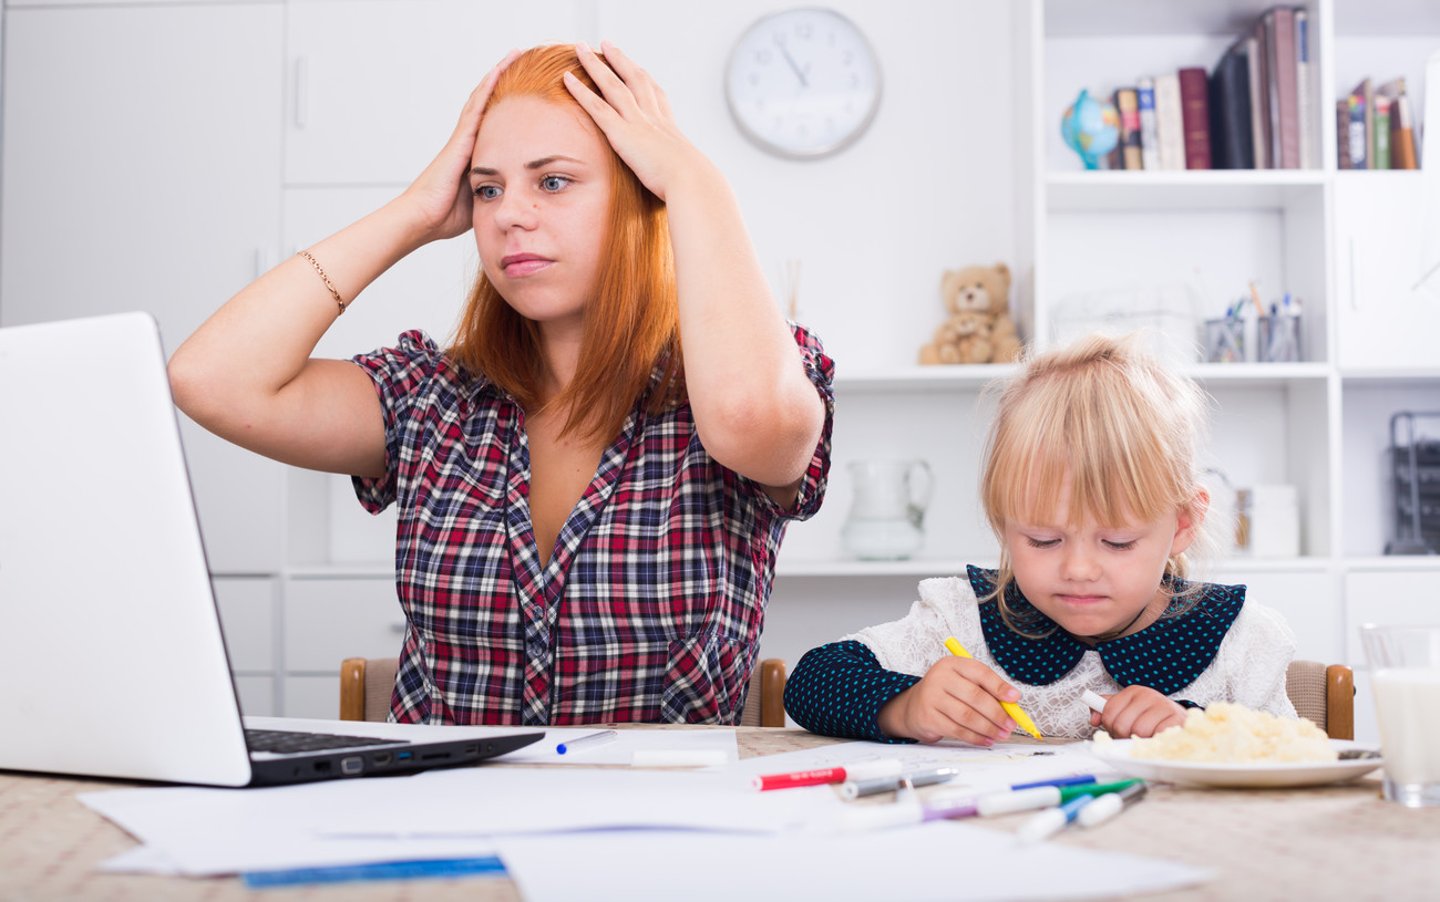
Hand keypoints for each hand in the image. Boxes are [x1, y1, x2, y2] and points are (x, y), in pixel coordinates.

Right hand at [396, 49, 520, 241]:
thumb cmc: (445, 215)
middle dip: (503, 80)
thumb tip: (516, 193)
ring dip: (497, 75)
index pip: (492, 120)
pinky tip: (498, 72)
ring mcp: (462, 137)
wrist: (422, 218)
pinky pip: (476, 108)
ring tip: (514, 54)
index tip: (524, 87)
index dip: (505, 101)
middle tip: (520, 57)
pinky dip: (487, 88)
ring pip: (481, 98)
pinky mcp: (460, 140)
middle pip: (486, 101)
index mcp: (472, 153)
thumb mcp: (480, 200)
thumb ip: (495, 189)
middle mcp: (466, 139)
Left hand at [564, 41, 707, 201]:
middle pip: (635, 80)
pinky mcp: (622, 133)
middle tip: (607, 45)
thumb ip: (679, 177)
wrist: (692, 182)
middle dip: (620, 60)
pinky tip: (566, 77)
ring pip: (612, 85)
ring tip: (580, 48)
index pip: (657, 98)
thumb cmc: (694, 187)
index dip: (646, 81)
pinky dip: (580, 90)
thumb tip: (681, 190)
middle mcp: (654, 119)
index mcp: (670, 129)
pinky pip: (597, 106)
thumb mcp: (688, 179)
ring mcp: (638, 123)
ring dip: (595, 64)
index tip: (639, 69)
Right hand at [877, 656, 1022, 744]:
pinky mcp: (928, 717)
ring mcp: (931, 697)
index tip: (1015, 698)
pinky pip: (957, 730)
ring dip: (988, 728)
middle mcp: (940, 677)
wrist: (914, 706)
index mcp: (952, 664)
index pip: (980, 672)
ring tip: (1001, 734)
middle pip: (975, 696)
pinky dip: (976, 738)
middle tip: (1010, 724)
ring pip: (967, 716)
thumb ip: (986, 689)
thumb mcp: (963, 682)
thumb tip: (1012, 704)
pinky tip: (986, 740)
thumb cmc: (946, 693)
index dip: (999, 686)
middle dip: (997, 713)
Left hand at [1088, 686, 1187, 737]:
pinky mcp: (1178, 720)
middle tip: (1133, 736)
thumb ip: (1106, 711)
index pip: (1108, 713)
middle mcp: (1149, 695)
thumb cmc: (1150, 716)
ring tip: (1146, 737)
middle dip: (1124, 736)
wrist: (1180, 719)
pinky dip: (1155, 742)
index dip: (1110, 727)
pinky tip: (1157, 738)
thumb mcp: (1127, 709)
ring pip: (1139, 732)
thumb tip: (1094, 720)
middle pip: (1122, 725)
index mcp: (1133, 691)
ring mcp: (1164, 706)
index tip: (1118, 729)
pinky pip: (1157, 736)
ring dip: (1140, 741)